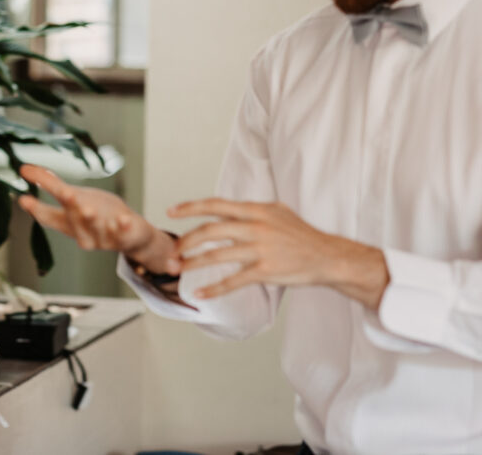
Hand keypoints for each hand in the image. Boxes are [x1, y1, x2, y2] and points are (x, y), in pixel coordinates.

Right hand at [18, 164, 178, 272]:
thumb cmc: (101, 213)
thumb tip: (25, 168)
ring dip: (91, 219)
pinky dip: (122, 226)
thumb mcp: (76, 197)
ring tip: (89, 210)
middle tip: (66, 194)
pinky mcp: (124, 236)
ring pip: (95, 227)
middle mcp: (83, 230)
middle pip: (73, 218)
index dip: (36, 208)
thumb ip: (52, 185)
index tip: (23, 199)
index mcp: (69, 221)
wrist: (134, 236)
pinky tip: (123, 219)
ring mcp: (103, 235)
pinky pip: (123, 232)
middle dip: (69, 206)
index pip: (48, 216)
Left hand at [170, 198, 388, 308]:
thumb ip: (253, 209)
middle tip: (172, 250)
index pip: (216, 205)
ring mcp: (260, 249)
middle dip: (186, 241)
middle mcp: (255, 227)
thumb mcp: (278, 211)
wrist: (328, 256)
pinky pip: (233, 280)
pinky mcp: (265, 270)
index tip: (171, 212)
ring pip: (217, 255)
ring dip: (193, 263)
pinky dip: (214, 288)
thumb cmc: (302, 235)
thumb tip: (231, 207)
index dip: (191, 207)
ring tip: (178, 269)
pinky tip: (200, 293)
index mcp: (256, 210)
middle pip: (210, 231)